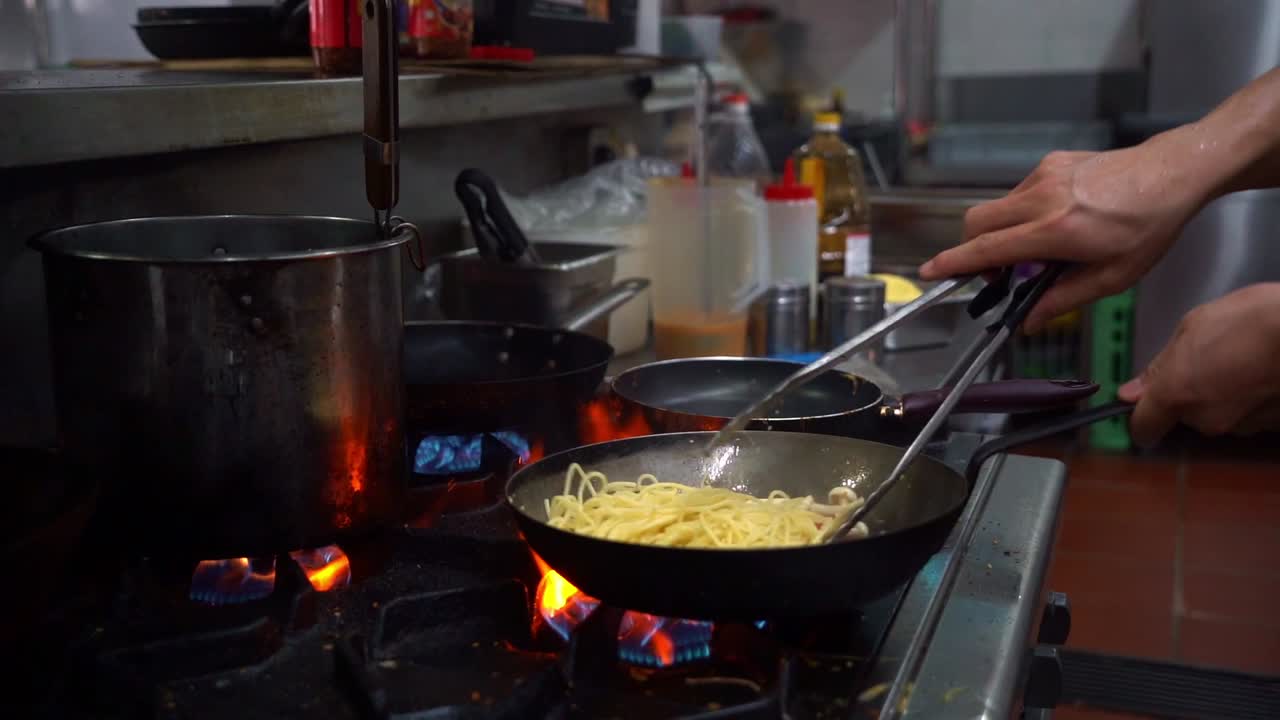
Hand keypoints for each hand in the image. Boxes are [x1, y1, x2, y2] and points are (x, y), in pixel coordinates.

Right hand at [919, 139, 1205, 331]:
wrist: (1173, 172)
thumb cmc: (1149, 226)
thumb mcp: (1112, 277)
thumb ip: (1063, 300)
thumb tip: (1028, 322)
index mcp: (1056, 231)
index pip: (988, 249)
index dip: (953, 263)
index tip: (930, 273)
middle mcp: (1043, 199)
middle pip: (976, 223)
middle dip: (971, 249)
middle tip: (998, 274)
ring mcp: (1044, 175)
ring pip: (996, 208)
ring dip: (1001, 233)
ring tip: (1036, 250)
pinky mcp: (1051, 162)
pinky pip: (1018, 193)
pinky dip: (1021, 213)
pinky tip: (1054, 222)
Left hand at [1118, 283, 1279, 445]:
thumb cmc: (1254, 319)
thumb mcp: (1193, 326)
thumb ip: (1159, 366)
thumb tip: (1132, 392)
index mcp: (1176, 394)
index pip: (1143, 428)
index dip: (1142, 416)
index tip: (1145, 401)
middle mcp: (1206, 419)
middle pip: (1186, 415)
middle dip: (1192, 392)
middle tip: (1210, 356)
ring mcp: (1243, 426)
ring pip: (1220, 414)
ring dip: (1226, 393)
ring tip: (1244, 358)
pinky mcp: (1273, 427)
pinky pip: (1252, 414)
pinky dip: (1254, 397)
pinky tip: (1265, 370)